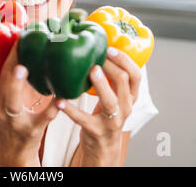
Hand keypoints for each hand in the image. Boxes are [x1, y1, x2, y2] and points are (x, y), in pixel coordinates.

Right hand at [0, 36, 59, 165]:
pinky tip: (60, 99)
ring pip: (13, 102)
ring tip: (23, 69)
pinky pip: (42, 118)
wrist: (12, 150)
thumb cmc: (7, 115)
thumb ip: (5, 75)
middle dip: (2, 65)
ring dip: (16, 85)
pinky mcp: (32, 129)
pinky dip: (52, 108)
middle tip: (12, 47)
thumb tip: (20, 42)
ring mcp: (14, 119)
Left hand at [56, 47, 141, 165]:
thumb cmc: (106, 116)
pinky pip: (83, 119)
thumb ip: (112, 79)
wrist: (103, 147)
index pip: (135, 74)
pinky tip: (60, 100)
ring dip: (100, 84)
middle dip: (110, 65)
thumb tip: (99, 50)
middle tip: (96, 55)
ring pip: (110, 100)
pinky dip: (71, 109)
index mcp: (130, 97)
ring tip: (90, 70)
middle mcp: (125, 107)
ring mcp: (112, 121)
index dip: (124, 59)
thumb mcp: (116, 97)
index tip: (109, 48)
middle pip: (123, 81)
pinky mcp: (96, 131)